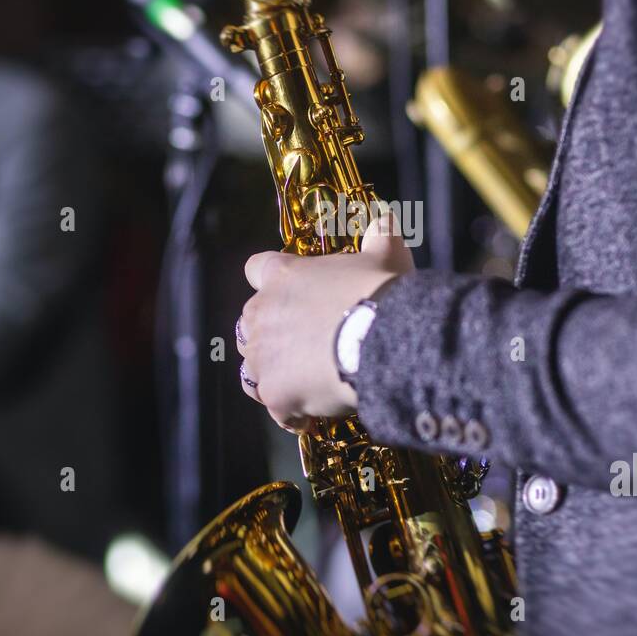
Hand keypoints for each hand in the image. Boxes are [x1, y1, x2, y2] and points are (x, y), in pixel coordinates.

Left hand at [237, 212, 413, 430]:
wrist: (383, 339)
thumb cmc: (380, 292)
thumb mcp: (386, 256)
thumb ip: (380, 238)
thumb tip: (386, 221)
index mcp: (282, 275)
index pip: (256, 269)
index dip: (270, 280)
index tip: (288, 293)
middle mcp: (262, 313)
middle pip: (249, 324)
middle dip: (273, 336)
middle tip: (308, 346)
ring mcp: (263, 356)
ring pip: (252, 369)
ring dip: (274, 375)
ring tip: (303, 384)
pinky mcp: (274, 393)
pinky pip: (275, 407)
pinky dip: (290, 411)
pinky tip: (312, 414)